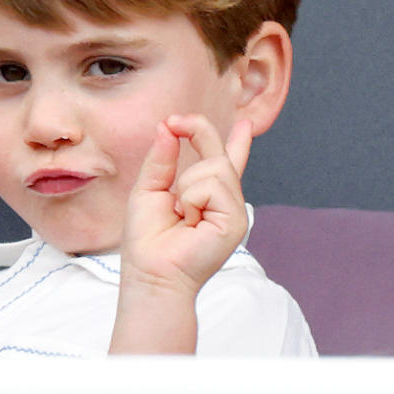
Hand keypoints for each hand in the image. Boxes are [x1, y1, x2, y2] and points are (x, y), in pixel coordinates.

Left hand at [122, 114, 251, 298]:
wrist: (151, 270)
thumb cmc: (147, 238)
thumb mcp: (148, 189)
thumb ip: (162, 158)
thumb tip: (167, 127)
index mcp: (205, 194)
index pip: (227, 163)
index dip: (239, 143)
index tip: (245, 124)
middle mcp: (223, 201)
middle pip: (218, 153)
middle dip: (196, 130)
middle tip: (173, 123)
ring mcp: (232, 210)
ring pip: (215, 167)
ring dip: (186, 185)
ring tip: (180, 213)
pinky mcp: (236, 220)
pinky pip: (214, 186)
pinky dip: (192, 198)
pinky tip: (189, 220)